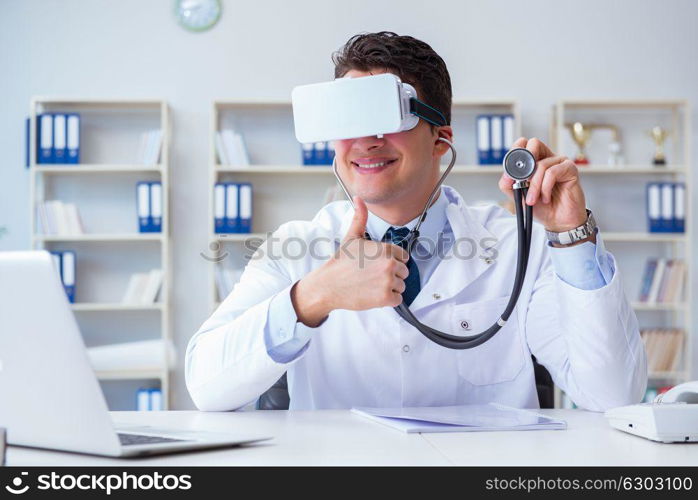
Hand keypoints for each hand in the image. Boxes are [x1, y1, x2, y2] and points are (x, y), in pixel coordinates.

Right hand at [292, 196, 409, 325]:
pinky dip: (388, 300)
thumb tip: (359, 199)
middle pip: (404, 272)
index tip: (378, 265)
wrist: (328, 285)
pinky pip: (398, 299)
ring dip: (390, 288)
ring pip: (401, 286)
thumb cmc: (340, 263)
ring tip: (371, 285)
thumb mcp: (352, 237)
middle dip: (391, 275)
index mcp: (385, 248)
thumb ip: (360, 217)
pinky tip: (374, 294)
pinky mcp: (385, 297)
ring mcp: (388, 281)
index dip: (391, 261)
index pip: (403, 257)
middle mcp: (389, 263)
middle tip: (373, 276)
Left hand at [499, 137, 589, 234]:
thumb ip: (509, 185)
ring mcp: (560, 162)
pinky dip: (545, 188)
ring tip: (533, 200)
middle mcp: (547, 158)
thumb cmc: (541, 207)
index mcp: (534, 161)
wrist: (557, 222)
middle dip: (525, 162)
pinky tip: (546, 198)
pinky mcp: (570, 169)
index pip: (523, 145)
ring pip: (541, 165)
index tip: (510, 170)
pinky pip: (553, 172)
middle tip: (522, 180)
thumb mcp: (518, 197)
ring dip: (534, 186)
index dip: (515, 152)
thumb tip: (506, 175)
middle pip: (534, 143)